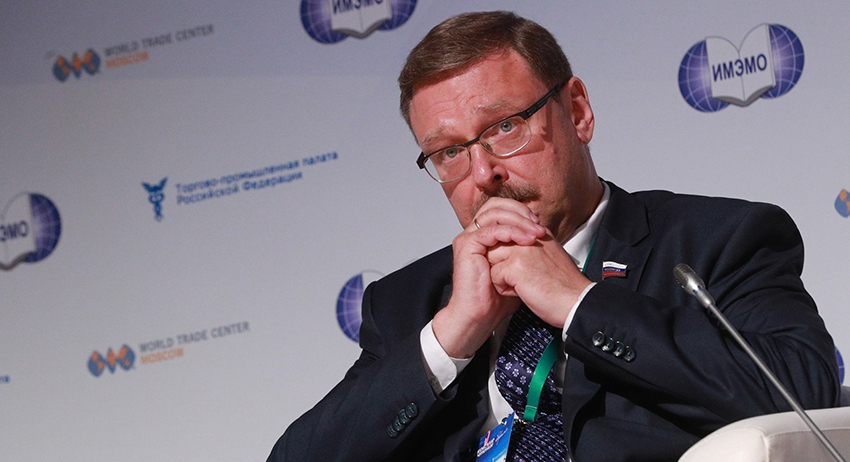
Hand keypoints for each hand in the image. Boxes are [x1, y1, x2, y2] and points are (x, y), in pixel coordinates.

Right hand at [431, 198, 546, 357]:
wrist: (481, 316)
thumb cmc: (495, 298)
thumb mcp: (517, 268)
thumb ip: (523, 249)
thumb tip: (543, 237)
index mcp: (482, 235)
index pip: (501, 209)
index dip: (521, 212)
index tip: (539, 224)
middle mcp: (473, 233)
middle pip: (496, 205)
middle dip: (520, 211)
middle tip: (538, 224)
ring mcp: (468, 238)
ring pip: (495, 214)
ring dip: (519, 221)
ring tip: (536, 233)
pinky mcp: (467, 245)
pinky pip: (491, 230)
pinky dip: (511, 232)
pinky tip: (526, 240)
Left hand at [487, 230, 591, 328]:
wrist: (577, 302)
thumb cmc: (564, 287)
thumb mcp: (549, 258)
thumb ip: (530, 248)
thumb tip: (508, 247)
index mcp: (538, 233)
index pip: (506, 232)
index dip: (504, 253)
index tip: (515, 268)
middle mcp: (529, 237)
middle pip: (494, 243)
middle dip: (498, 262)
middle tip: (516, 279)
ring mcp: (522, 250)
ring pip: (491, 257)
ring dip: (500, 275)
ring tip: (519, 285)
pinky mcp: (516, 266)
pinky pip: (494, 275)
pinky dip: (503, 288)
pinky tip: (521, 292)